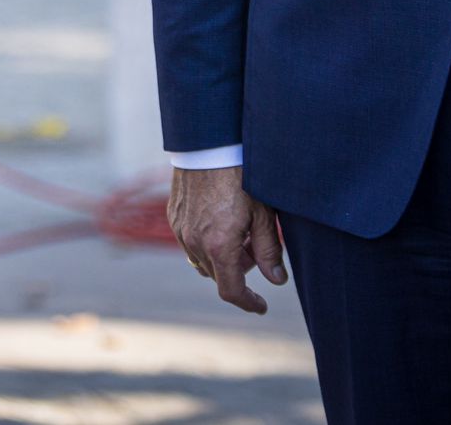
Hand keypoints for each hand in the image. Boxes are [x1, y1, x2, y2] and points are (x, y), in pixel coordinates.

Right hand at [167, 166, 287, 314]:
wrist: (208, 144)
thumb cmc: (241, 176)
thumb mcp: (263, 214)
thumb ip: (269, 250)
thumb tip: (277, 280)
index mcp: (219, 246)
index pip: (231, 291)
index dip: (248, 303)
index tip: (261, 306)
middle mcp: (194, 242)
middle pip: (217, 275)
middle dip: (238, 272)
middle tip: (255, 250)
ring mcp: (180, 229)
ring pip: (202, 260)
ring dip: (220, 258)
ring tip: (239, 234)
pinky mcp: (174, 215)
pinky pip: (189, 242)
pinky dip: (206, 242)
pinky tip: (220, 220)